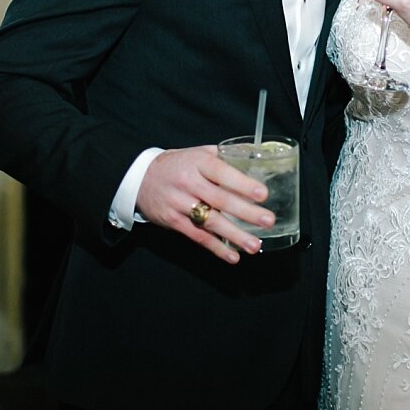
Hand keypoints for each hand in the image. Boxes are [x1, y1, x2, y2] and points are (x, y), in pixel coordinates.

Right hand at [136, 146, 274, 262]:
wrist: (142, 178)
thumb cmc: (178, 165)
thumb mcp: (198, 154)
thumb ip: (223, 159)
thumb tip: (255, 161)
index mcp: (198, 162)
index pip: (222, 172)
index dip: (242, 184)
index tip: (262, 194)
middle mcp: (189, 182)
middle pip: (220, 199)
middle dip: (246, 212)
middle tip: (267, 221)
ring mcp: (179, 203)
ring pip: (210, 221)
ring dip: (235, 235)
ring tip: (255, 245)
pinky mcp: (173, 221)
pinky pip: (198, 236)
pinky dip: (216, 247)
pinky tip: (232, 256)